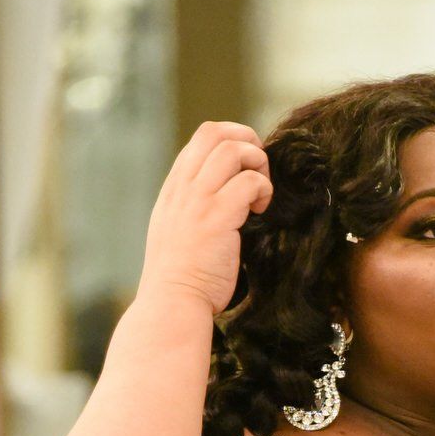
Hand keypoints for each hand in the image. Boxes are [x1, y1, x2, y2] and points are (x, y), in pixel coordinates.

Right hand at [138, 120, 272, 315]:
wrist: (171, 303)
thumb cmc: (180, 279)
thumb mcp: (176, 232)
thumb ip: (192, 209)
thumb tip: (224, 195)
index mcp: (174, 189)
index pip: (202, 139)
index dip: (232, 142)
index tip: (246, 168)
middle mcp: (183, 187)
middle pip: (215, 132)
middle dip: (247, 141)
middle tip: (259, 171)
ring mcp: (198, 200)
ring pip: (233, 150)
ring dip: (257, 165)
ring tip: (261, 195)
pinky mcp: (217, 217)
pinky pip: (249, 182)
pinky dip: (263, 190)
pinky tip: (260, 211)